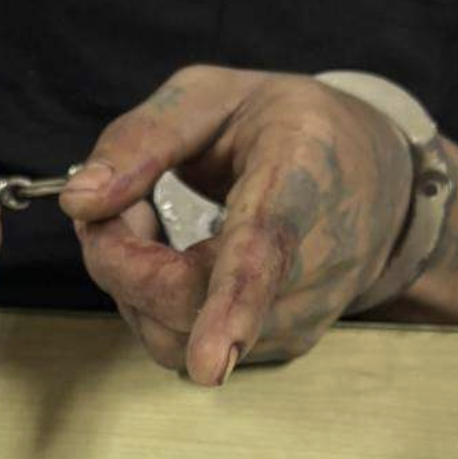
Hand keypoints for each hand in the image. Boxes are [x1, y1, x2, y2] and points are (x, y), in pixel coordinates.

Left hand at [58, 68, 412, 384]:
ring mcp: (300, 314)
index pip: (264, 255)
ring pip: (177, 336)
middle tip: (118, 204)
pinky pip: (186, 344)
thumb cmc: (291, 128)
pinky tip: (173, 260)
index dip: (232, 308)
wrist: (378, 178)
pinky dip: (156, 306)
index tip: (210, 362)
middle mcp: (312, 261)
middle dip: (119, 260)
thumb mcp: (213, 96)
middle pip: (187, 303)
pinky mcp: (281, 345)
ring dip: (134, 286)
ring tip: (148, 227)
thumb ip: (142, 141)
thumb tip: (79, 202)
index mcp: (299, 179)